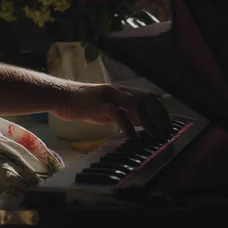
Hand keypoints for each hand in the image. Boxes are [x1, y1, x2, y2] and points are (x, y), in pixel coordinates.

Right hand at [53, 84, 172, 137]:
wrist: (60, 96)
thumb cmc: (82, 104)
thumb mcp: (107, 108)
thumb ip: (124, 113)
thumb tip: (141, 122)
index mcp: (122, 91)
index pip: (149, 97)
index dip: (161, 111)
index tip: (167, 126)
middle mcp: (119, 90)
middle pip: (148, 98)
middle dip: (160, 115)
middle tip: (164, 132)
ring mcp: (109, 96)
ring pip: (137, 104)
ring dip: (148, 121)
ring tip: (153, 136)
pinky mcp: (99, 104)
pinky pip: (119, 114)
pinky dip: (129, 126)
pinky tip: (133, 137)